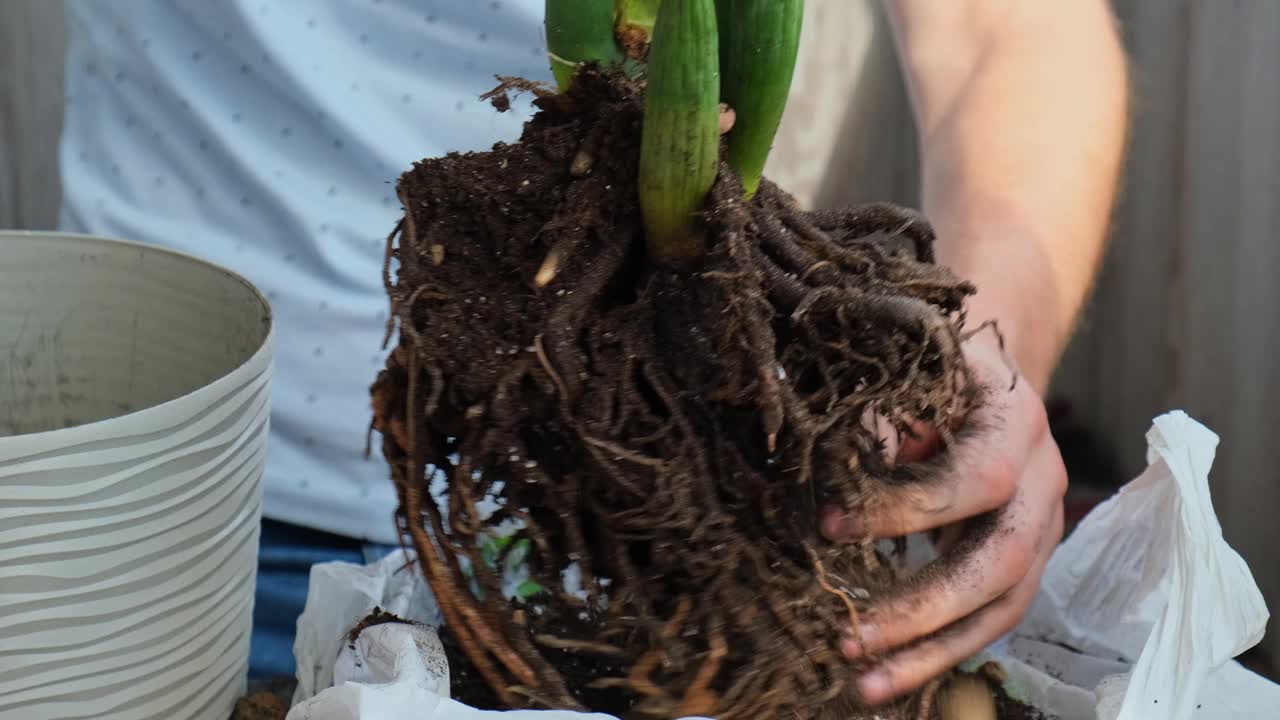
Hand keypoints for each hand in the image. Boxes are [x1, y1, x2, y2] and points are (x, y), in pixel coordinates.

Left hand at [821, 333, 1067, 705]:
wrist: (989, 371)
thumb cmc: (934, 363)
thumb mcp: (909, 369)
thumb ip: (877, 419)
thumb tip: (823, 481)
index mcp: (1017, 418)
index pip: (978, 479)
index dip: (905, 509)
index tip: (829, 525)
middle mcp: (1044, 476)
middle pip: (1001, 561)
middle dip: (923, 606)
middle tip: (848, 636)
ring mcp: (1042, 524)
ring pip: (1003, 608)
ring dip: (931, 652)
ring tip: (865, 686)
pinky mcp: (1025, 560)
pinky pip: (992, 617)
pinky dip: (941, 651)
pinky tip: (891, 676)